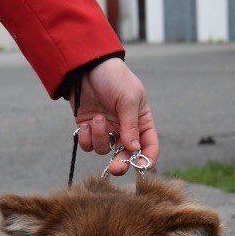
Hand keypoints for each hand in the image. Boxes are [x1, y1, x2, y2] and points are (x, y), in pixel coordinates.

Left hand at [70, 59, 159, 175]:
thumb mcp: (128, 98)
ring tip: (97, 118)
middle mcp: (124, 130)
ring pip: (104, 150)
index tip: (142, 168)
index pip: (149, 146)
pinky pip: (88, 145)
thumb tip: (133, 149)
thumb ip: (130, 125)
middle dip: (120, 163)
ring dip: (99, 137)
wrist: (87, 67)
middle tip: (115, 168)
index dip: (147, 159)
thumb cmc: (115, 78)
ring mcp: (106, 130)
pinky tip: (85, 123)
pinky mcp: (88, 129)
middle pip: (125, 155)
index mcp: (141, 122)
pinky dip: (86, 137)